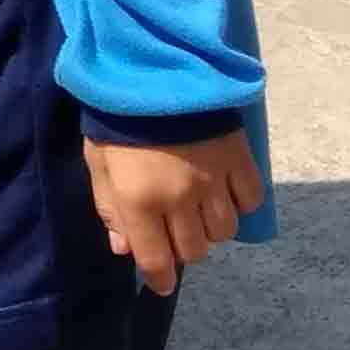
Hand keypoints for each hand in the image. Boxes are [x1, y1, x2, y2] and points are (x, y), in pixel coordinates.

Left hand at [82, 126, 264, 297]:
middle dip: (182, 247)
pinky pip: (250, 200)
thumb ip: (110, 207)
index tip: (161, 283)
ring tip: (200, 210)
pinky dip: (240, 203)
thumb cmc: (117, 116)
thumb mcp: (99, 162)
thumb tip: (124, 248)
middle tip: (175, 231)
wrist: (153, 66)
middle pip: (194, 250)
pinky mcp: (239, 158)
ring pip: (224, 231)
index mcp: (140, 202)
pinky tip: (227, 193)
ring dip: (210, 228)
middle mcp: (180, 200)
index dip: (159, 278)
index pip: (156, 260)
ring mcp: (214, 181)